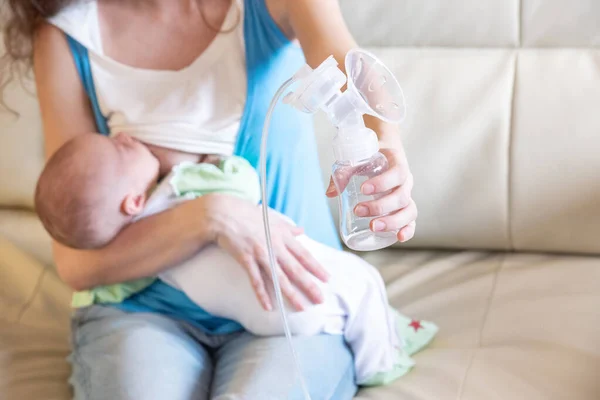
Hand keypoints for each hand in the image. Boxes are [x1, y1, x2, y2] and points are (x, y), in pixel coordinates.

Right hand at [200, 194, 328, 310]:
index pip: (304, 254)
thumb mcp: (272, 218)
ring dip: (291, 294)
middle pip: (295, 269)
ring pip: (279, 278)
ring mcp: (261, 253)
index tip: (327, 279)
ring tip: (301, 307)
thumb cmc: (247, 214)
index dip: (316, 267)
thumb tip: (301, 230)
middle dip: (309, 285)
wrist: (223, 213)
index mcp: (283, 236)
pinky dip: (262, 294)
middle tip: (320, 300)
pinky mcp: (246, 259)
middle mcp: (275, 246)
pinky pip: (256, 280)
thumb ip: (288, 227)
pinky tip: (268, 307)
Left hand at [326, 147, 416, 242]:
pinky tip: (399, 237)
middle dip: (380, 206)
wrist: (385, 152)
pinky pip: (411, 221)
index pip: (397, 173)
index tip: (363, 189)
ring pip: (409, 210)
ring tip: (373, 227)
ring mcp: (407, 196)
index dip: (383, 183)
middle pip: (401, 196)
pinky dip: (408, 230)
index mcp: (398, 163)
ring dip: (392, 221)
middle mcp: (406, 181)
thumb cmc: (370, 157)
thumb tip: (330, 193)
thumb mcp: (358, 159)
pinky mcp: (405, 208)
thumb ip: (344, 173)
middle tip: (358, 210)